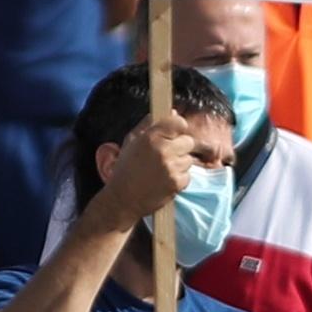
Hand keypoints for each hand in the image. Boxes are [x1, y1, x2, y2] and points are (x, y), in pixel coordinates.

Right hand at [94, 114, 195, 232]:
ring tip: (162, 169)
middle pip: (188, 140)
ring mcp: (171, 167)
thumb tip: (173, 112)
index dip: (178, 128)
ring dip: (179, 163)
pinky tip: (164, 180)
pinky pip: (187, 175)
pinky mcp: (177, 183)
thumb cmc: (125, 169)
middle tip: (167, 154)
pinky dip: (179, 178)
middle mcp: (162, 150)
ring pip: (188, 159)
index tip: (175, 133)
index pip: (178, 122)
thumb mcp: (131, 142)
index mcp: (150, 137)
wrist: (123, 199)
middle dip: (180, 147)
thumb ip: (150, 124)